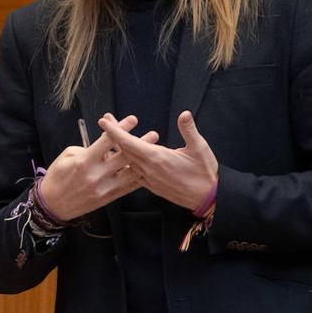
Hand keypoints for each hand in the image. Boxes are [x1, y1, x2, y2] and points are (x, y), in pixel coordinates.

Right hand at [38, 114, 159, 220]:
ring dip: (144, 162)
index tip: (133, 120)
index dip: (121, 128)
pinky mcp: (107, 198)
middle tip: (154, 135)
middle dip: (140, 144)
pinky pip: (127, 187)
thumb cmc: (58, 176)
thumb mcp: (67, 155)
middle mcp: (96, 174)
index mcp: (85, 160)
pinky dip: (138, 178)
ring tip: (156, 152)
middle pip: (123, 156)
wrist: (52, 205)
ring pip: (129, 173)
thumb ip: (88, 148)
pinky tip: (148, 171)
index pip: (107, 141)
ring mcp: (103, 188)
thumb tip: (105, 145)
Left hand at [98, 110, 217, 211]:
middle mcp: (149, 169)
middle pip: (124, 150)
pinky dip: (126, 162)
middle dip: (113, 135)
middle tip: (106, 121)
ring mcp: (149, 179)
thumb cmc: (204, 172)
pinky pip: (133, 172)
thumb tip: (185, 114)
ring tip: (112, 137)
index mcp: (157, 157)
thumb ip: (189, 130)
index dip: (115, 131)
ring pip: (127, 162)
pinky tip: (124, 158)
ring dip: (118, 149)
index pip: (130, 142)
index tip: (104, 120)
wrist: (207, 198)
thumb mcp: (200, 148)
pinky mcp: (152, 186)